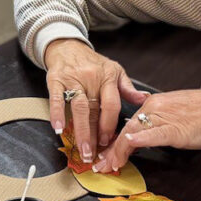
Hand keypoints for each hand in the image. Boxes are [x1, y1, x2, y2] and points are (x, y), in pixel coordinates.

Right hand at [43, 39, 148, 161]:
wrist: (67, 46)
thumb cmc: (92, 62)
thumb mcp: (114, 70)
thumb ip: (127, 87)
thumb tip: (144, 99)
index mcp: (107, 77)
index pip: (112, 104)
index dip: (110, 124)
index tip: (109, 141)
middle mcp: (91, 78)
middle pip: (95, 110)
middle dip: (95, 135)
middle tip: (94, 154)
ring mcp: (73, 79)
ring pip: (78, 108)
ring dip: (80, 130)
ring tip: (82, 148)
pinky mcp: (56, 80)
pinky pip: (56, 99)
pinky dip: (57, 114)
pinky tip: (58, 128)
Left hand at [93, 89, 200, 172]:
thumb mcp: (173, 116)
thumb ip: (156, 124)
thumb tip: (141, 139)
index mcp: (152, 104)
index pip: (127, 125)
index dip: (114, 143)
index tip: (107, 156)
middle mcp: (153, 108)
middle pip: (125, 131)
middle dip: (111, 151)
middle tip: (101, 166)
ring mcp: (163, 118)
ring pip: (133, 133)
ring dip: (118, 151)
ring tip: (110, 164)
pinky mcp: (174, 128)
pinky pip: (153, 134)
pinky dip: (139, 140)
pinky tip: (129, 145)